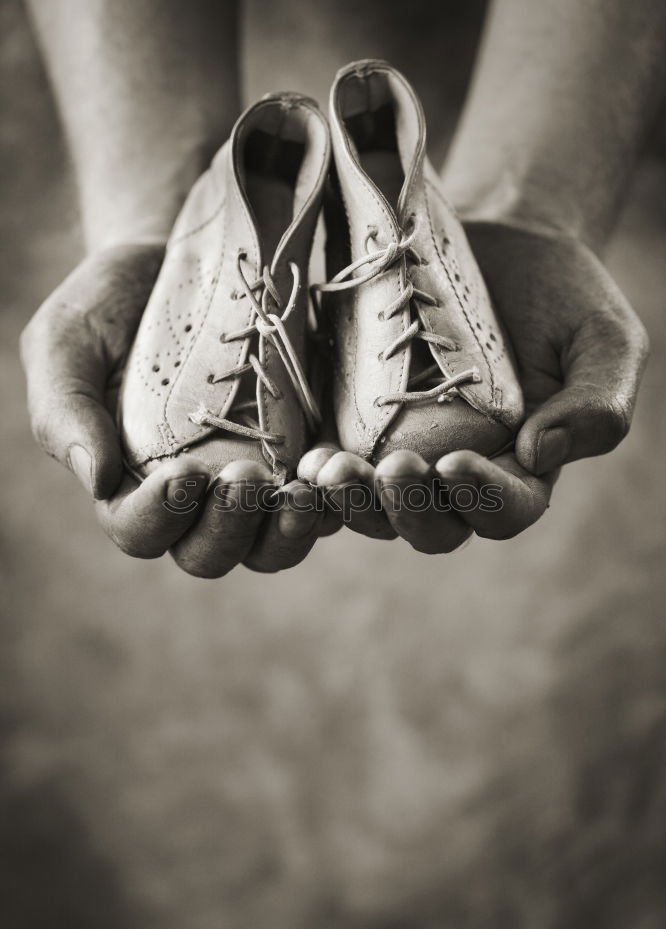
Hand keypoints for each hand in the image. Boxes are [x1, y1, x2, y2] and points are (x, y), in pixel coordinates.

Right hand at [20, 245, 332, 574]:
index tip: (184, 473)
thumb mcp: (67, 342)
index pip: (140, 531)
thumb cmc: (111, 304)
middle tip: (246, 477)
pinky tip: (338, 463)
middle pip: (212, 553)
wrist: (181, 257)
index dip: (160, 517)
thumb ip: (65, 410)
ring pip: (274, 544)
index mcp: (130, 486)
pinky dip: (336, 497)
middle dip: (230, 527)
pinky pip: (327, 502)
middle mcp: (194, 501)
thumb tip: (97, 480)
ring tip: (303, 487)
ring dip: (290, 529)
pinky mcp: (302, 455)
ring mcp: (254, 484)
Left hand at [298, 221, 647, 550]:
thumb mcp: (603, 340)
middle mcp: (457, 478)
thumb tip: (540, 454)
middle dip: (404, 508)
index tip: (453, 463)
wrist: (500, 245)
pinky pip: (333, 471)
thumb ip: (595, 403)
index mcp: (522, 471)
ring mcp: (403, 456)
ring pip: (372, 508)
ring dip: (349, 501)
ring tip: (328, 469)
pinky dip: (315, 475)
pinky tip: (301, 456)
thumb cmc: (562, 295)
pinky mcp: (358, 428)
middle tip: (386, 469)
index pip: (503, 510)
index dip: (480, 500)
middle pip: (430, 526)